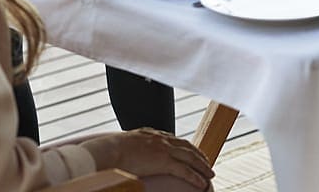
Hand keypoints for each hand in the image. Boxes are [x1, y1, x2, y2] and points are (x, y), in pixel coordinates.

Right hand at [80, 129, 213, 189]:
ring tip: (210, 174)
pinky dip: (195, 177)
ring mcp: (164, 149)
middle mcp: (161, 139)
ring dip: (202, 166)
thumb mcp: (124, 144)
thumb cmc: (110, 150)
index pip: (175, 140)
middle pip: (187, 147)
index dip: (186, 147)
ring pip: (190, 157)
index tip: (192, 152)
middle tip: (207, 163)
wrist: (108, 150)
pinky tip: (202, 183)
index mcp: (153, 134)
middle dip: (199, 155)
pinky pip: (184, 170)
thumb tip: (128, 156)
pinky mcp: (163, 161)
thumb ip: (132, 148)